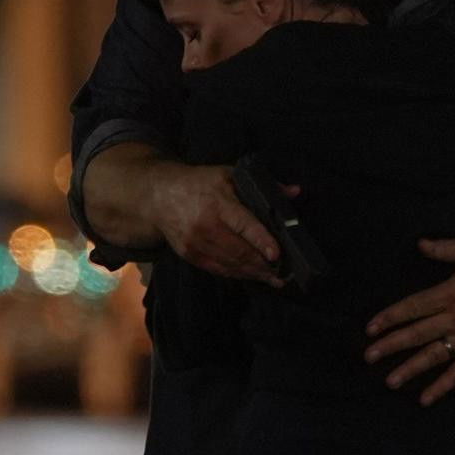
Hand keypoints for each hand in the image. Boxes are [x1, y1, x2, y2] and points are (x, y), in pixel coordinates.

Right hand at [151, 165, 283, 286]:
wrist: (159, 197)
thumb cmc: (199, 184)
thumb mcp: (229, 175)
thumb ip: (263, 185)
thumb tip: (295, 192)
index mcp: (217, 202)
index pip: (243, 224)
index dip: (261, 240)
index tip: (276, 254)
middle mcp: (205, 225)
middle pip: (239, 251)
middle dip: (263, 265)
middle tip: (284, 273)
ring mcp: (195, 243)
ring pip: (230, 264)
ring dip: (253, 273)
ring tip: (273, 279)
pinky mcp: (190, 255)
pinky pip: (218, 269)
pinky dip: (237, 274)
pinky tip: (251, 275)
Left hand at [363, 237, 454, 404]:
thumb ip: (447, 248)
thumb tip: (420, 244)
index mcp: (452, 293)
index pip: (413, 307)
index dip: (390, 317)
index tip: (371, 328)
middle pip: (417, 334)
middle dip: (390, 345)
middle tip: (369, 356)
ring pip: (434, 356)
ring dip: (410, 369)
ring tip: (390, 381)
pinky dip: (442, 386)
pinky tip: (425, 398)